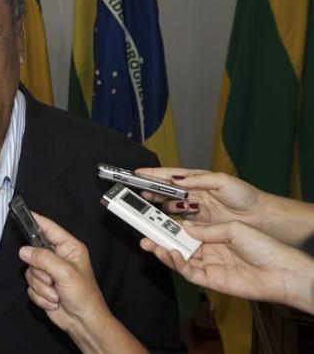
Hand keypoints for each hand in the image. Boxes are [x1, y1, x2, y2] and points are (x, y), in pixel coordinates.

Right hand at [18, 213, 110, 331]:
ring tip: (56, 293)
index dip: (36, 221)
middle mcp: (58, 258)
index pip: (49, 228)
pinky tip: (53, 300)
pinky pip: (30, 286)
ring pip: (30, 272)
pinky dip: (40, 295)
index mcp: (69, 248)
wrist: (83, 322)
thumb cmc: (85, 296)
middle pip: (34, 253)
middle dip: (40, 270)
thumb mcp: (65, 272)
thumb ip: (43, 258)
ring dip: (42, 286)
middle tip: (52, 279)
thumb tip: (25, 251)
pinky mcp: (43, 286)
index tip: (23, 214)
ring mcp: (50, 273)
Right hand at [135, 167, 263, 226]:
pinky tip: (165, 223)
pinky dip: (169, 222)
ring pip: (168, 207)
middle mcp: (191, 194)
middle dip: (150, 191)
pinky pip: (177, 222)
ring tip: (153, 208)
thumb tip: (177, 179)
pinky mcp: (196, 224)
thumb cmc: (244, 196)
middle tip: (139, 192)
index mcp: (195, 180)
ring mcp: (193, 209)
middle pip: (164, 192)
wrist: (258, 218)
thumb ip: (199, 179)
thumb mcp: (223, 181)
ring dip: (160, 207)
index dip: (153, 174)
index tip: (138, 173)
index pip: (170, 176)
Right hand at [140, 220, 313, 313]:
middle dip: (156, 234)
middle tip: (140, 229)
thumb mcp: (233, 227)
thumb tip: (183, 227)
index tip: (151, 208)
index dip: (167, 216)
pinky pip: (187, 271)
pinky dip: (176, 263)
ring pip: (177, 256)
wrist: (282, 271)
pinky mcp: (208, 278)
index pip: (183, 221)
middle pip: (174, 239)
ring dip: (162, 249)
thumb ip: (206, 229)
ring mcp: (206, 262)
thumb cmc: (263, 244)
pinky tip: (171, 254)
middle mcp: (206, 245)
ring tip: (149, 243)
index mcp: (210, 230)